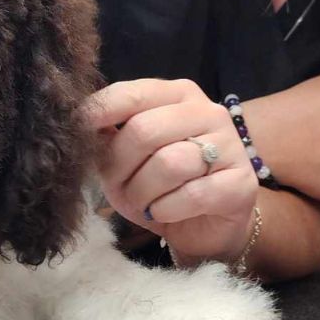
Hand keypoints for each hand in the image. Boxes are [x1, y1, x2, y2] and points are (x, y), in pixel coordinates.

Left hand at [88, 78, 257, 264]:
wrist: (203, 226)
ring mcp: (230, 146)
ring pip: (169, 164)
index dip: (100, 112)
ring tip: (143, 202)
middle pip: (145, 131)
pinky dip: (166, 209)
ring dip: (142, 192)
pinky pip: (192, 195)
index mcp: (177, 95)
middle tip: (118, 186)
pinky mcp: (242, 183)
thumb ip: (107, 135)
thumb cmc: (159, 186)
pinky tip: (163, 212)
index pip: (132, 94)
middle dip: (120, 166)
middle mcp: (208, 112)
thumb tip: (79, 122)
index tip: (78, 130)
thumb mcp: (125, 158)